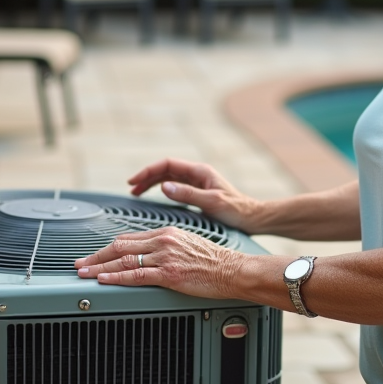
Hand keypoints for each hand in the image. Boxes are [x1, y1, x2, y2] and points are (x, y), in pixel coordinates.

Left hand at [74, 226, 244, 299]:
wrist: (233, 269)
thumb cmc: (214, 261)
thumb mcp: (187, 244)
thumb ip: (166, 246)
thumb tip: (148, 255)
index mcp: (166, 232)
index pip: (129, 238)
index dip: (108, 248)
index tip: (95, 255)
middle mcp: (162, 241)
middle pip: (120, 247)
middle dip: (96, 256)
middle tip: (79, 264)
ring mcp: (165, 257)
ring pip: (123, 261)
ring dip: (99, 268)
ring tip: (84, 274)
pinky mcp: (169, 273)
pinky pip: (136, 275)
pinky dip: (116, 278)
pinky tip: (104, 280)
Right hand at [128, 158, 262, 232]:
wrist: (252, 218)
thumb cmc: (236, 210)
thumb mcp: (211, 202)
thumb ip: (188, 194)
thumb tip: (164, 187)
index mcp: (200, 172)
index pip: (167, 165)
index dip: (148, 171)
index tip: (134, 181)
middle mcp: (197, 174)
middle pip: (165, 170)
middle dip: (147, 177)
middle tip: (131, 187)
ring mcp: (197, 183)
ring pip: (168, 178)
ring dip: (152, 183)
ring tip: (137, 192)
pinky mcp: (197, 193)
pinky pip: (174, 187)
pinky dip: (161, 190)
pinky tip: (154, 197)